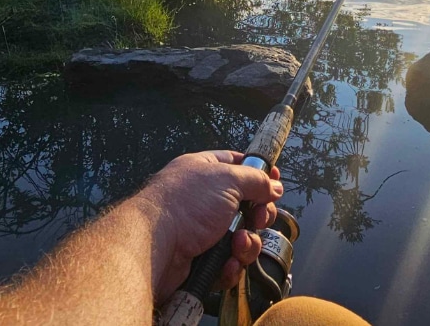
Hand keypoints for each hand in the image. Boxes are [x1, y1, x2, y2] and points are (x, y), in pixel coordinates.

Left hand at [135, 150, 283, 301]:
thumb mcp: (227, 179)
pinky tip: (225, 263)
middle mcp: (203, 201)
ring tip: (237, 244)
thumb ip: (256, 180)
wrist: (154, 246)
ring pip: (241, 239)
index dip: (259, 174)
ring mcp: (201, 232)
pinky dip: (231, 265)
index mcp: (205, 171)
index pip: (237, 165)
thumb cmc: (186, 203)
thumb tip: (275, 186)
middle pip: (246, 207)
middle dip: (258, 216)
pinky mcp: (199, 262)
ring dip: (247, 244)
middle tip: (258, 219)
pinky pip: (228, 264)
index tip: (275, 183)